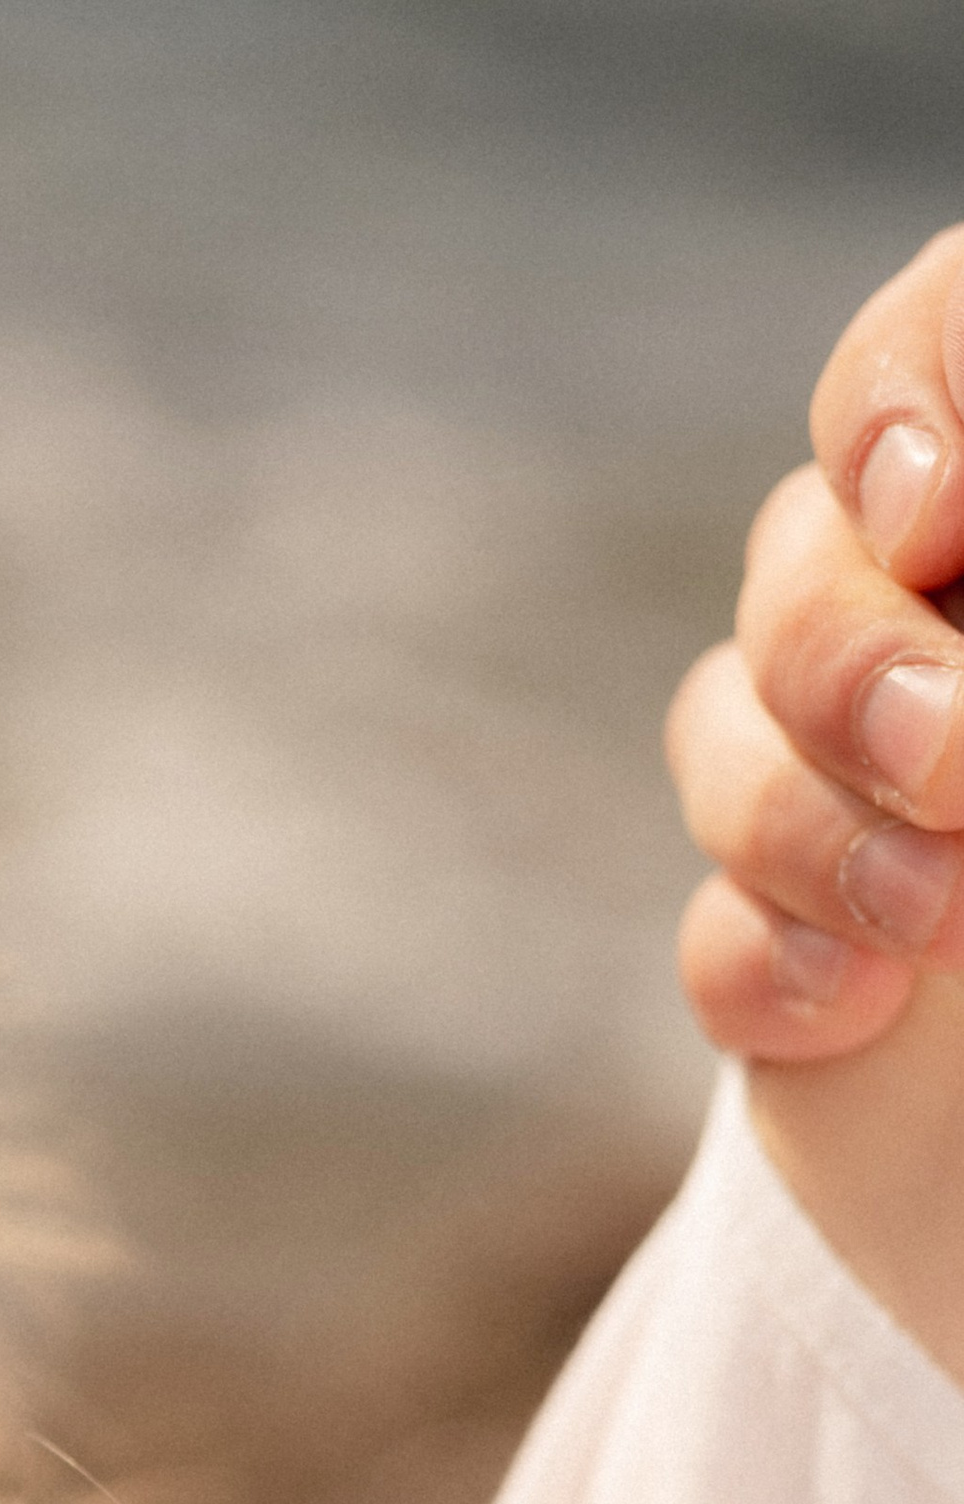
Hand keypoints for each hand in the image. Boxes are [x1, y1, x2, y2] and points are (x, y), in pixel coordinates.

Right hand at [667, 224, 963, 1057]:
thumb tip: (949, 561)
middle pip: (800, 550)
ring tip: (948, 926)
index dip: (908, 393)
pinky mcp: (809, 950)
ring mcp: (869, 786)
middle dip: (848, 664)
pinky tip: (865, 1010)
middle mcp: (960, 617)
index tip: (945, 518)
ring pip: (725, 731)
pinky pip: (716, 930)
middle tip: (963, 769)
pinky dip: (774, 967)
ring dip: (810, 830)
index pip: (936, 341)